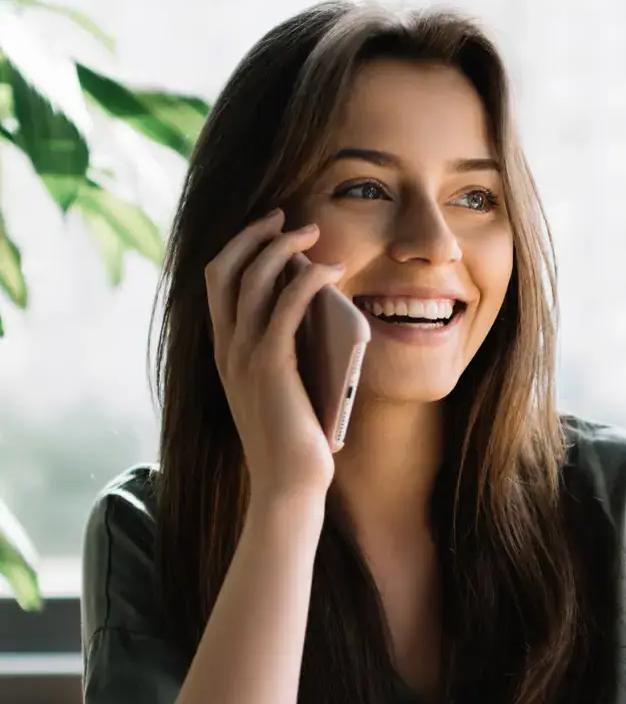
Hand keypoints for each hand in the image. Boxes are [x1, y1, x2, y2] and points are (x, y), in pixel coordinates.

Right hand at [205, 208, 344, 504]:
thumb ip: (288, 351)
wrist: (288, 485)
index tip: (270, 229)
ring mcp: (243, 355)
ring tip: (312, 234)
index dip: (240, 247)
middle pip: (226, 268)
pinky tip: (331, 271)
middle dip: (255, 234)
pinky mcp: (270, 364)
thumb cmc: (295, 442)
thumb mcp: (286, 387)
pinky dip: (307, 279)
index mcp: (224, 352)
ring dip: (283, 247)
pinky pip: (286, 305)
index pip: (217, 282)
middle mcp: (226, 348)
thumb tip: (319, 311)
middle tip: (287, 218)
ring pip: (253, 278)